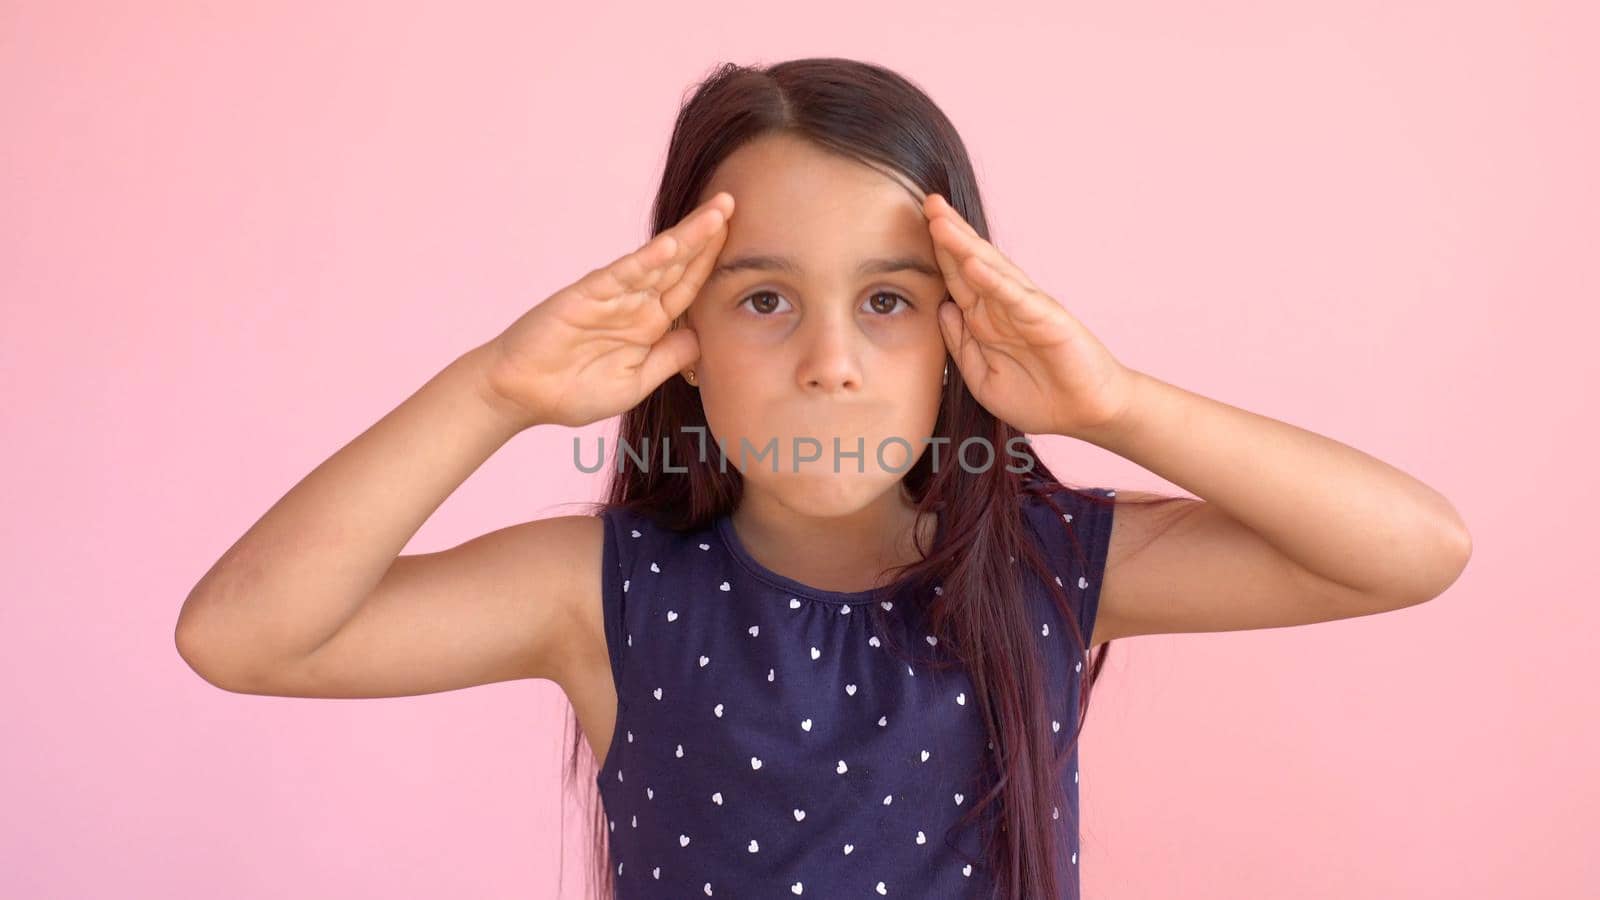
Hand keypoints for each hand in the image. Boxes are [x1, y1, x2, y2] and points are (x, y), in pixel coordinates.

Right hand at [478, 192, 733, 429]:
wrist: (522, 395)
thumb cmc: (574, 391)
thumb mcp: (634, 383)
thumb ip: (668, 359)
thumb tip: (703, 336)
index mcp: (649, 324)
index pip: (688, 287)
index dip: (712, 263)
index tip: (744, 241)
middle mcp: (634, 303)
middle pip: (678, 264)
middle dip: (707, 235)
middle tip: (733, 203)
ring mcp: (611, 296)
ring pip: (656, 261)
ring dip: (686, 237)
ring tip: (715, 213)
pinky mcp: (585, 295)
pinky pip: (620, 275)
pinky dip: (644, 261)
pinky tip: (670, 246)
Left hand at [925, 193, 1134, 438]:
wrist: (1083, 414)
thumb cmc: (1037, 396)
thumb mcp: (981, 375)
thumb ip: (960, 343)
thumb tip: (942, 307)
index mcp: (986, 319)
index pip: (957, 277)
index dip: (938, 252)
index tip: (916, 225)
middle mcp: (1004, 306)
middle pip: (971, 262)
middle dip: (949, 233)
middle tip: (928, 202)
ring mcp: (1025, 308)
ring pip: (990, 270)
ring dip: (965, 245)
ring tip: (941, 221)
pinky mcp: (1046, 319)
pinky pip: (1015, 297)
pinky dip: (994, 280)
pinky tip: (973, 264)